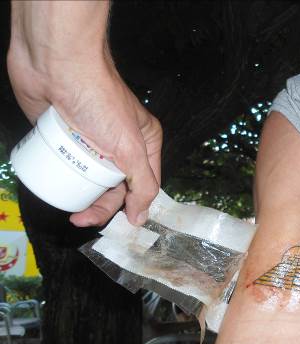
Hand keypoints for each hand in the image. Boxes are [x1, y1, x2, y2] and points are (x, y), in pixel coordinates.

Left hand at [8, 1, 160, 226]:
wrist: (56, 64)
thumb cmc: (98, 97)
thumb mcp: (131, 146)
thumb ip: (143, 183)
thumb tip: (142, 217)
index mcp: (144, 143)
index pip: (143, 184)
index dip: (132, 205)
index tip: (121, 224)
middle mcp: (119, 143)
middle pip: (115, 186)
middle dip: (101, 206)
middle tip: (83, 218)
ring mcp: (91, 140)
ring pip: (89, 179)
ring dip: (82, 197)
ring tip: (70, 210)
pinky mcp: (65, 135)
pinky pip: (66, 165)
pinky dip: (63, 180)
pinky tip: (58, 191)